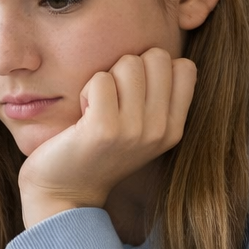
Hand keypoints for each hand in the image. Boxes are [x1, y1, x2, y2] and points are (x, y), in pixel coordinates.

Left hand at [19, 48, 196, 227]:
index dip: (153, 69)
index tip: (132, 95)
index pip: (185, 66)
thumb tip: (160, 55)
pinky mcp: (104, 130)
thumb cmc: (96, 152)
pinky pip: (100, 79)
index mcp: (173, 129)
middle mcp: (160, 131)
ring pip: (129, 63)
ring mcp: (134, 131)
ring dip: (105, 79)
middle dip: (128, 68)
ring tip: (95, 108)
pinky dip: (86, 91)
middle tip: (111, 100)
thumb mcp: (139, 129)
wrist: (63, 194)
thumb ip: (157, 97)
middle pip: (156, 57)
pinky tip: (82, 116)